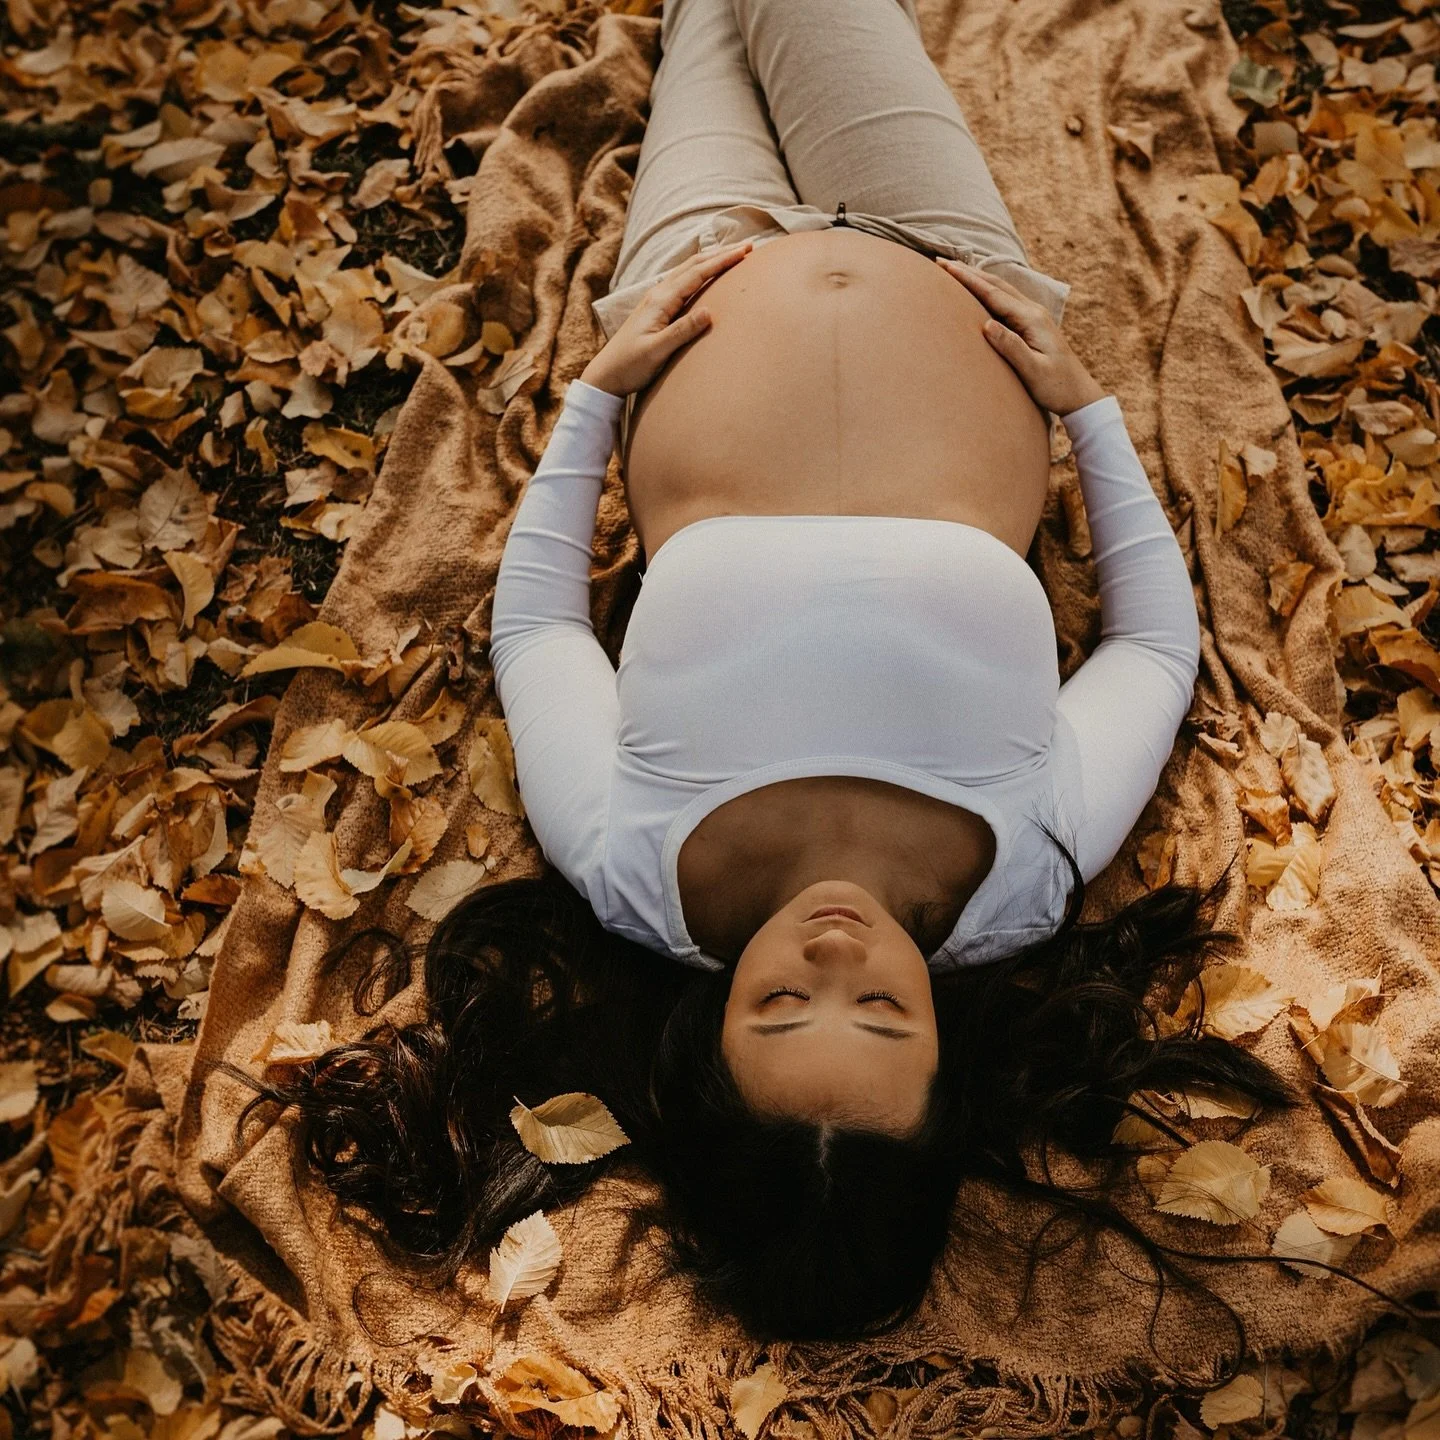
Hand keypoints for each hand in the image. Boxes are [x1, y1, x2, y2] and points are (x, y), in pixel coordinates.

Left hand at [581, 240, 754, 397]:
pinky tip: (704, 275)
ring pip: (687, 271)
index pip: (697, 273)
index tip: (745, 251)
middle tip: (747, 247)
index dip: (722, 261)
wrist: (605, 375)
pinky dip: (699, 273)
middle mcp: (658, 294)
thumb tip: (709, 311)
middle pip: (693, 265)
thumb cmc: (630, 366)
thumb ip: (682, 331)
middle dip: (721, 254)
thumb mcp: (657, 352)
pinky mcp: (656, 309)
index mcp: (661, 301)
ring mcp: (655, 300)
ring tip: (731, 255)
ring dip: (710, 260)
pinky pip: (682, 283)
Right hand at [934, 258, 1104, 417]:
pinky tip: (979, 291)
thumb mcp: (1033, 371)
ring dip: (978, 279)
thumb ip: (1011, 348)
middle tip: (942, 263)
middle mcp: (1033, 312)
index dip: (968, 280)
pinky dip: (988, 291)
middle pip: (997, 285)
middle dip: (969, 272)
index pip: (994, 294)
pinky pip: (1006, 301)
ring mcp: (1034, 317)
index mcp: (1031, 319)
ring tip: (955, 271)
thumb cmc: (1057, 387)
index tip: (946, 268)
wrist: (1080, 395)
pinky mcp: (1033, 325)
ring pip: (1002, 290)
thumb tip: (986, 325)